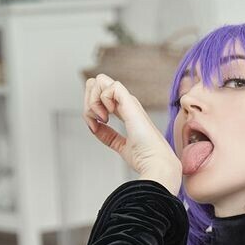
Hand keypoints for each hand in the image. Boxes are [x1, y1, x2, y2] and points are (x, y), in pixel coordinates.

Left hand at [84, 74, 181, 195]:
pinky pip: (110, 86)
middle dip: (88, 101)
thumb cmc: (146, 159)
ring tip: (101, 118)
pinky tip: (108, 115)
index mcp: (126, 112)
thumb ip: (109, 136)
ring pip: (100, 81)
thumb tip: (95, 128)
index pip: (101, 96)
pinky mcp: (131, 102)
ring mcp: (129, 102)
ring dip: (93, 100)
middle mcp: (126, 104)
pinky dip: (102, 99)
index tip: (93, 127)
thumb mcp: (120, 146)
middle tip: (94, 120)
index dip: (90, 109)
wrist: (156, 163)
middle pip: (97, 85)